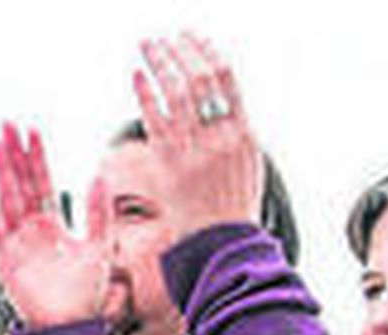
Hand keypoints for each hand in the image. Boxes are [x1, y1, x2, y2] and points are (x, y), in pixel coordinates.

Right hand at [0, 123, 111, 327]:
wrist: (70, 327)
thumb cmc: (86, 294)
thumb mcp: (100, 247)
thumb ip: (98, 213)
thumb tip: (99, 175)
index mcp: (54, 225)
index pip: (43, 183)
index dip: (38, 157)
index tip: (32, 130)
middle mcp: (32, 229)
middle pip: (21, 183)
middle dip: (14, 154)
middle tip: (6, 124)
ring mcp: (16, 241)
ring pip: (7, 197)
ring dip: (0, 170)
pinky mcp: (4, 257)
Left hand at [132, 33, 264, 237]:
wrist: (222, 244)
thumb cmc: (234, 204)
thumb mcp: (249, 162)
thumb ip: (235, 128)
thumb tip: (221, 96)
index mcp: (242, 132)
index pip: (225, 79)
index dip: (206, 52)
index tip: (191, 36)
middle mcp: (219, 138)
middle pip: (199, 80)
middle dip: (180, 52)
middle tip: (166, 36)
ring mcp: (193, 151)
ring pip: (175, 94)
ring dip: (160, 64)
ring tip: (148, 45)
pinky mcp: (169, 166)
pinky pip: (154, 121)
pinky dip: (145, 94)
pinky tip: (137, 76)